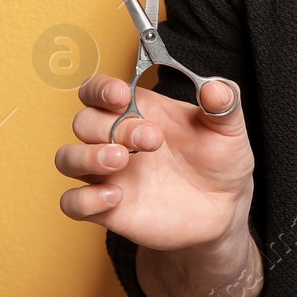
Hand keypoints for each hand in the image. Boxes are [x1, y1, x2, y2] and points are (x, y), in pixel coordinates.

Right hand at [57, 74, 254, 251]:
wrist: (224, 209)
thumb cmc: (220, 161)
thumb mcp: (229, 129)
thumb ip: (224, 104)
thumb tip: (214, 87)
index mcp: (141, 111)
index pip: (99, 91)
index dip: (100, 89)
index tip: (120, 94)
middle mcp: (118, 139)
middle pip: (84, 122)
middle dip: (110, 126)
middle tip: (151, 139)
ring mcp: (110, 174)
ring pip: (68, 158)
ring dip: (87, 156)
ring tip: (122, 160)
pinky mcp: (108, 208)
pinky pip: (73, 203)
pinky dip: (84, 199)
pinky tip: (115, 196)